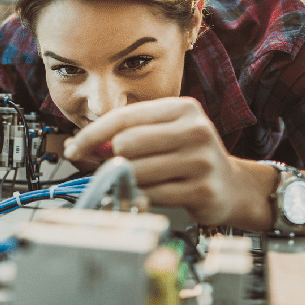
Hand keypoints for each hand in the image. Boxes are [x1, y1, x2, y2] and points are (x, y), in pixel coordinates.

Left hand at [63, 97, 251, 225]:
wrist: (231, 186)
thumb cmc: (187, 157)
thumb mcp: (163, 134)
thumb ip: (125, 134)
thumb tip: (79, 146)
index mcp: (182, 108)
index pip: (124, 117)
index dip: (92, 134)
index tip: (74, 147)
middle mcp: (195, 129)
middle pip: (126, 143)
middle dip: (112, 159)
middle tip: (115, 167)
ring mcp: (201, 160)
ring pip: (136, 171)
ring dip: (129, 180)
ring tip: (142, 181)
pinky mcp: (202, 190)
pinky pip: (152, 195)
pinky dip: (143, 196)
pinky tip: (152, 193)